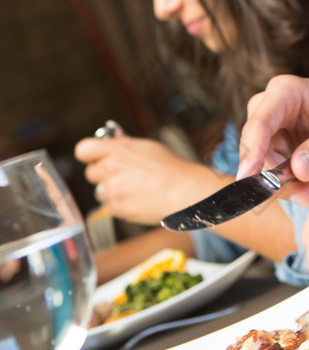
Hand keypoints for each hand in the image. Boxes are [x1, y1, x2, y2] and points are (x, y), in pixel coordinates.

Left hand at [74, 133, 223, 224]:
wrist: (184, 192)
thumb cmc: (170, 168)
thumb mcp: (147, 147)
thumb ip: (124, 144)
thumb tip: (110, 140)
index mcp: (117, 150)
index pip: (83, 149)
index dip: (90, 154)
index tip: (96, 157)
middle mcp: (110, 169)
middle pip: (90, 172)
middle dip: (103, 174)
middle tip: (123, 175)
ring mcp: (112, 190)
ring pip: (100, 191)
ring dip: (112, 191)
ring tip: (135, 189)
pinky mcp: (117, 208)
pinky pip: (110, 206)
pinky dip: (121, 204)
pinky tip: (138, 199)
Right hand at [238, 76, 308, 202]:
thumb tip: (298, 170)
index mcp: (288, 91)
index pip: (260, 122)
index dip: (251, 151)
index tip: (247, 177)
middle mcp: (272, 107)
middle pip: (257, 148)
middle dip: (275, 175)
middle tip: (306, 195)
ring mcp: (273, 128)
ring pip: (263, 165)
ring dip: (287, 185)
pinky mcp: (279, 147)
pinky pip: (274, 173)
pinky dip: (293, 186)